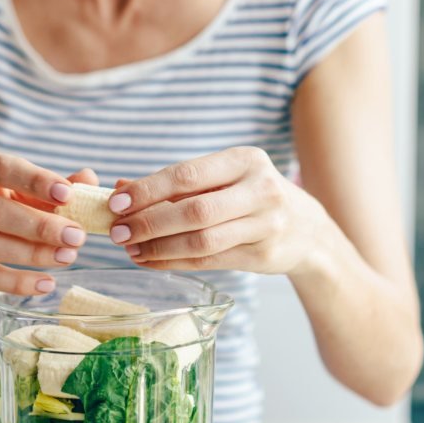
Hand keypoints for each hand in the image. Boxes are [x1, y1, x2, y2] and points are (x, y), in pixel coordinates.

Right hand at [0, 148, 97, 293]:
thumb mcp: (6, 184)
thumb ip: (47, 183)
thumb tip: (89, 180)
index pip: (1, 167)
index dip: (34, 180)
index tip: (67, 193)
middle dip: (39, 225)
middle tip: (76, 236)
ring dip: (31, 254)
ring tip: (67, 257)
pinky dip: (15, 282)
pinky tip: (46, 283)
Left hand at [106, 146, 326, 274]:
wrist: (307, 230)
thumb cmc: (251, 197)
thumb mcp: (223, 179)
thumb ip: (176, 183)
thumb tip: (119, 188)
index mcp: (245, 160)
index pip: (187, 174)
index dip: (148, 190)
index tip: (116, 202)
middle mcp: (260, 189)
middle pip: (194, 210)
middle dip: (149, 222)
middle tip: (118, 232)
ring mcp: (266, 224)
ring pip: (201, 240)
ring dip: (159, 247)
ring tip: (131, 249)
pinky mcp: (264, 255)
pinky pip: (209, 261)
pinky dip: (175, 262)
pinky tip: (152, 260)